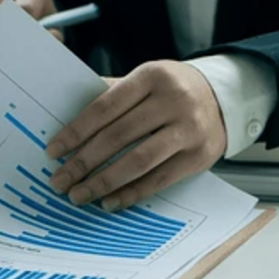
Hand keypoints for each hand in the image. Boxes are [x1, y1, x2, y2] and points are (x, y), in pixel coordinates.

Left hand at [45, 61, 226, 210]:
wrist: (225, 96)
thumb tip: (63, 121)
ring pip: (138, 161)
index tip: (53, 151)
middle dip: (83, 162)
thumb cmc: (170, 89)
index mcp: (151, 77)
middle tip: (59, 180)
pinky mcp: (200, 156)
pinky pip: (159, 179)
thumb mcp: (143, 80)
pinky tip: (109, 201)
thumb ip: (109, 95)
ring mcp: (189, 130)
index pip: (104, 106)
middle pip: (118, 136)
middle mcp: (172, 101)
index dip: (76, 131)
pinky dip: (131, 193)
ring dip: (103, 182)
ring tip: (79, 194)